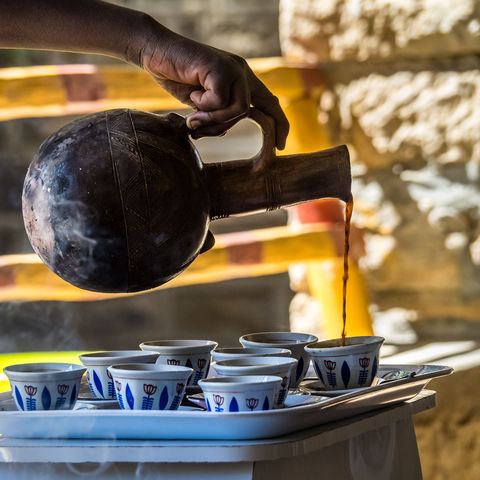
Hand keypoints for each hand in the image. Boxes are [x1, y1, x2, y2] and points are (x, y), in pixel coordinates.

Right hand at [141, 31, 289, 148]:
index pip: (270, 103)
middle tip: (198, 128)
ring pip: (238, 110)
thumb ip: (217, 114)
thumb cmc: (176, 76)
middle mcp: (242, 72)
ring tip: (191, 113)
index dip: (279, 124)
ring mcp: (233, 68)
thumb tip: (223, 131)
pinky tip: (191, 93)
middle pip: (249, 112)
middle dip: (222, 125)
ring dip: (211, 118)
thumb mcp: (201, 103)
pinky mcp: (221, 68)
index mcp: (241, 79)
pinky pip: (220, 101)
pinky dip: (203, 105)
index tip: (281, 147)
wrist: (154, 50)